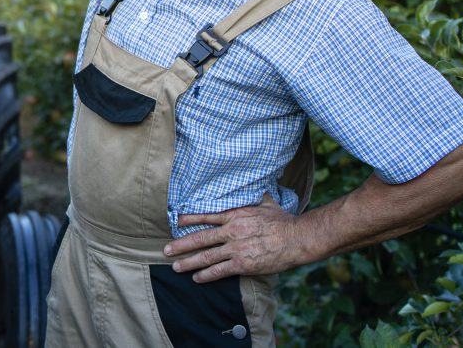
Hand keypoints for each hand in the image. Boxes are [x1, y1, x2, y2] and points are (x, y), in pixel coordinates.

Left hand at [162, 195, 302, 282]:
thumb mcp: (266, 202)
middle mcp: (231, 231)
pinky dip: (206, 275)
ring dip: (188, 263)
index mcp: (235, 215)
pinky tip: (197, 278)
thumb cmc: (283, 220)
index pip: (206, 216)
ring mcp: (235, 249)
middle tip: (166, 250)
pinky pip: (220, 271)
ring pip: (206, 257)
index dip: (189, 219)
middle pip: (200, 238)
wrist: (296, 238)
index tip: (176, 221)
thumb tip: (252, 184)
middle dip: (181, 245)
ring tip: (175, 267)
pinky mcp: (243, 264)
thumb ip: (254, 195)